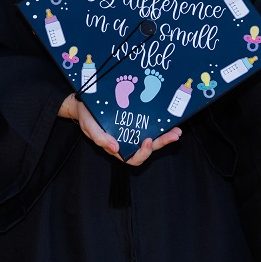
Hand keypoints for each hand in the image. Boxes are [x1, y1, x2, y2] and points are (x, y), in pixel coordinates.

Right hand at [59, 93, 181, 165]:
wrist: (83, 102)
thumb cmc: (86, 117)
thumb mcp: (89, 127)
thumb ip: (100, 138)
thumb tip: (115, 148)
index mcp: (117, 148)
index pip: (133, 159)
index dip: (143, 153)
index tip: (147, 141)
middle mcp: (127, 142)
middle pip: (148, 149)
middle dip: (162, 143)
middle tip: (174, 134)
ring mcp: (132, 131)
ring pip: (152, 138)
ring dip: (165, 135)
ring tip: (177, 129)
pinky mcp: (135, 120)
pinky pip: (149, 125)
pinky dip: (160, 124)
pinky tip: (167, 119)